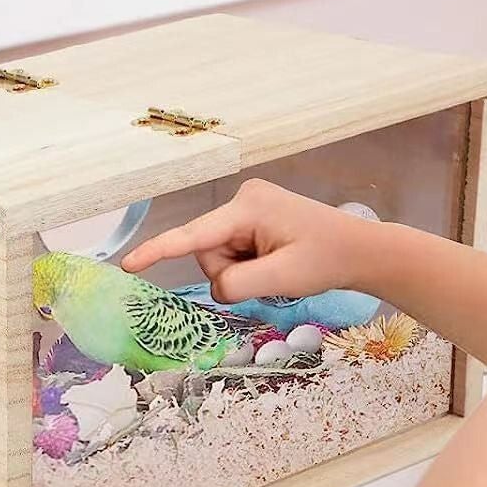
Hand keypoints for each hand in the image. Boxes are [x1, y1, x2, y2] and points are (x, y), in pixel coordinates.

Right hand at [120, 178, 376, 301]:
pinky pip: (233, 251)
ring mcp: (248, 207)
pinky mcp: (253, 218)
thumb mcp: (282, 279)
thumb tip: (216, 287)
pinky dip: (248, 265)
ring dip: (241, 271)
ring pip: (219, 255)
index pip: (193, 236)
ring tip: (276, 268)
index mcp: (247, 207)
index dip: (158, 251)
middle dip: (230, 272)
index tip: (128, 265)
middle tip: (269, 276)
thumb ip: (238, 284)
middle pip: (207, 250)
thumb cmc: (326, 260)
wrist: (359, 250)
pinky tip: (274, 262)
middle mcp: (242, 200)